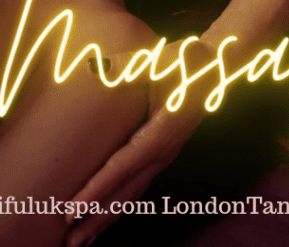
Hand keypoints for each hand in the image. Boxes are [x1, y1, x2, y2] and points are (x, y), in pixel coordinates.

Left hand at [64, 38, 215, 246]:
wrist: (219, 66)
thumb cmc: (188, 62)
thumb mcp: (160, 61)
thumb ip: (126, 66)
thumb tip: (93, 66)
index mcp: (162, 133)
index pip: (122, 168)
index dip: (95, 191)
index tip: (70, 210)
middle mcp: (164, 151)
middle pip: (125, 192)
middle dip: (96, 217)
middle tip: (69, 241)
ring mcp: (165, 155)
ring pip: (133, 194)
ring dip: (107, 217)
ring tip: (83, 240)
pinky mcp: (164, 152)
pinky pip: (139, 185)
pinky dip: (121, 204)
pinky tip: (108, 216)